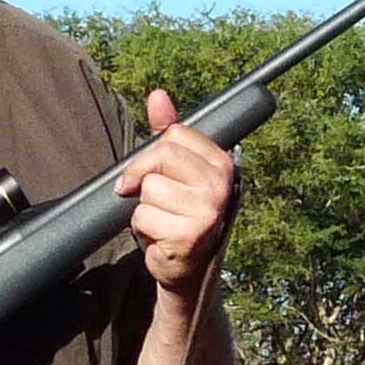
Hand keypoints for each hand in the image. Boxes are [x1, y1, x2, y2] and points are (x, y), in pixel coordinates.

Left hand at [116, 90, 237, 294]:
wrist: (186, 269)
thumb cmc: (180, 216)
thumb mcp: (176, 171)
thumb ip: (167, 132)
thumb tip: (158, 96)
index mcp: (221, 163)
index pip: (174, 135)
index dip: (152, 154)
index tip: (152, 172)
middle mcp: (220, 185)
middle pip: (161, 155)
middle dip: (143, 177)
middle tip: (151, 197)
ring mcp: (207, 210)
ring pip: (148, 188)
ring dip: (144, 208)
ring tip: (162, 220)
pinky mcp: (189, 235)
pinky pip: (143, 216)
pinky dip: (143, 229)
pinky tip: (161, 237)